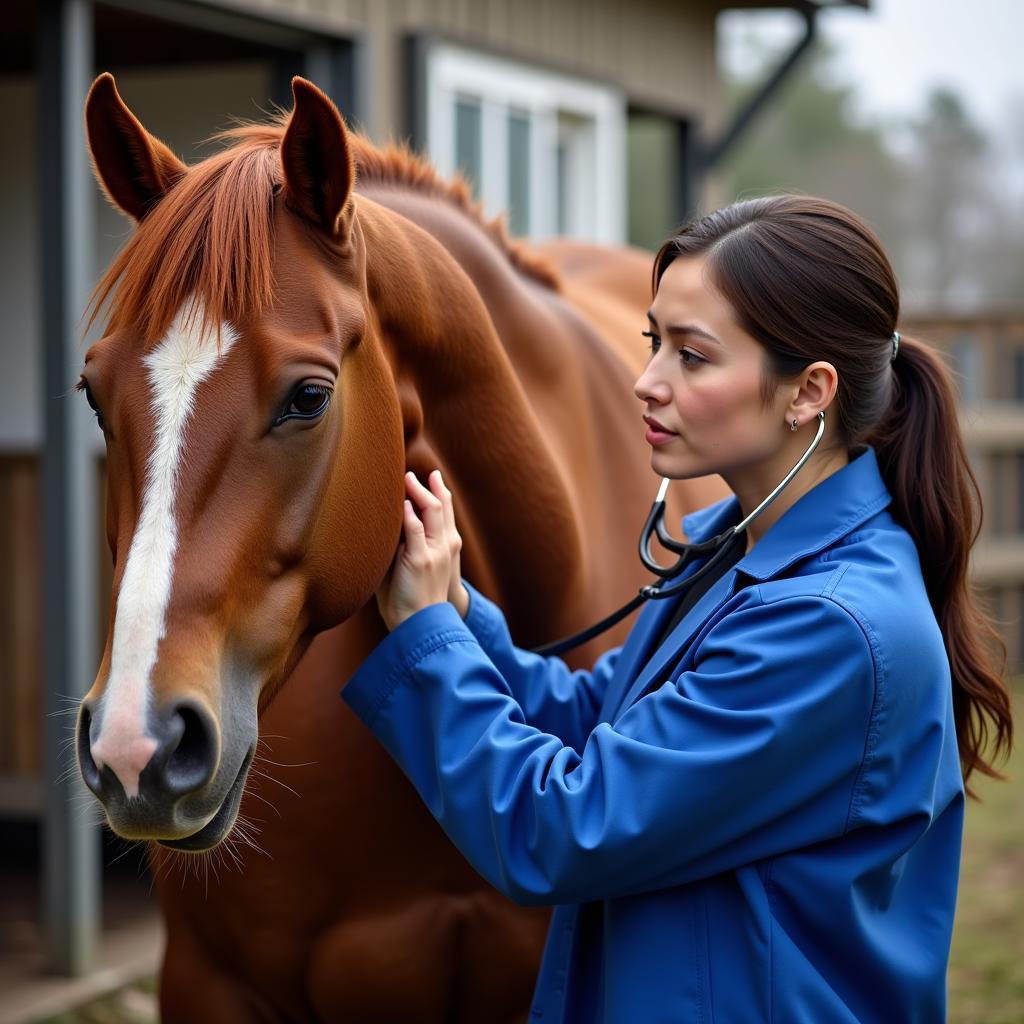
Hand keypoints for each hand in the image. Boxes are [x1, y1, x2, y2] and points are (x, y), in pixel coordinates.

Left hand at [376, 470, 469, 630]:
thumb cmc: (412, 598)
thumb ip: (406, 546)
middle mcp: (445, 546)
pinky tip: (400, 503)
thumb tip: (382, 528)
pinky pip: (415, 529)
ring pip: (432, 510)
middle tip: (413, 475)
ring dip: (417, 491)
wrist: (421, 624)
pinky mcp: (420, 560)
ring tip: (405, 480)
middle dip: (429, 486)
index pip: (445, 513)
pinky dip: (408, 514)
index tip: (430, 478)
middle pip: (441, 506)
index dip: (439, 493)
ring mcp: (434, 552)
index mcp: (446, 548)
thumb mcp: (416, 568)